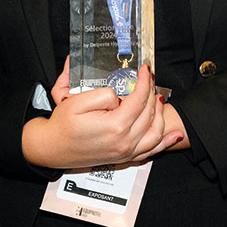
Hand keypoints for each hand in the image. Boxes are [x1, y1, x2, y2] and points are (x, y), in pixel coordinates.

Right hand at [22, 63, 181, 168]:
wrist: (52, 148)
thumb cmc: (62, 126)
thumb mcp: (75, 101)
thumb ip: (102, 94)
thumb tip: (118, 94)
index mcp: (115, 125)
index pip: (139, 98)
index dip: (145, 80)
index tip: (145, 68)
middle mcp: (125, 141)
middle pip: (150, 113)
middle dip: (152, 91)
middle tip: (149, 78)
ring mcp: (126, 152)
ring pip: (156, 132)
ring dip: (160, 113)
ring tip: (157, 98)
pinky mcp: (124, 158)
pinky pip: (151, 151)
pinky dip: (165, 142)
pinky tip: (174, 135)